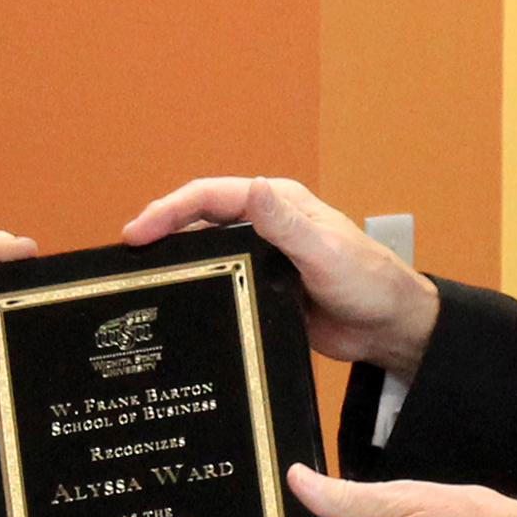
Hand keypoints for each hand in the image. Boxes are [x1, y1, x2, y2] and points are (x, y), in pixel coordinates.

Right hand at [120, 178, 439, 377]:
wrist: (390, 327)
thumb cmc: (369, 281)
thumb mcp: (325, 251)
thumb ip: (287, 224)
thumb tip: (250, 189)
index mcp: (278, 203)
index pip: (210, 196)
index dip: (169, 209)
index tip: (138, 232)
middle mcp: (266, 224)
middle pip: (200, 219)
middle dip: (161, 230)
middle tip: (126, 256)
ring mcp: (263, 257)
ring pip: (207, 250)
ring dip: (176, 258)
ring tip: (140, 278)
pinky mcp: (264, 287)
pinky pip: (222, 281)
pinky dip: (196, 285)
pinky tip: (176, 304)